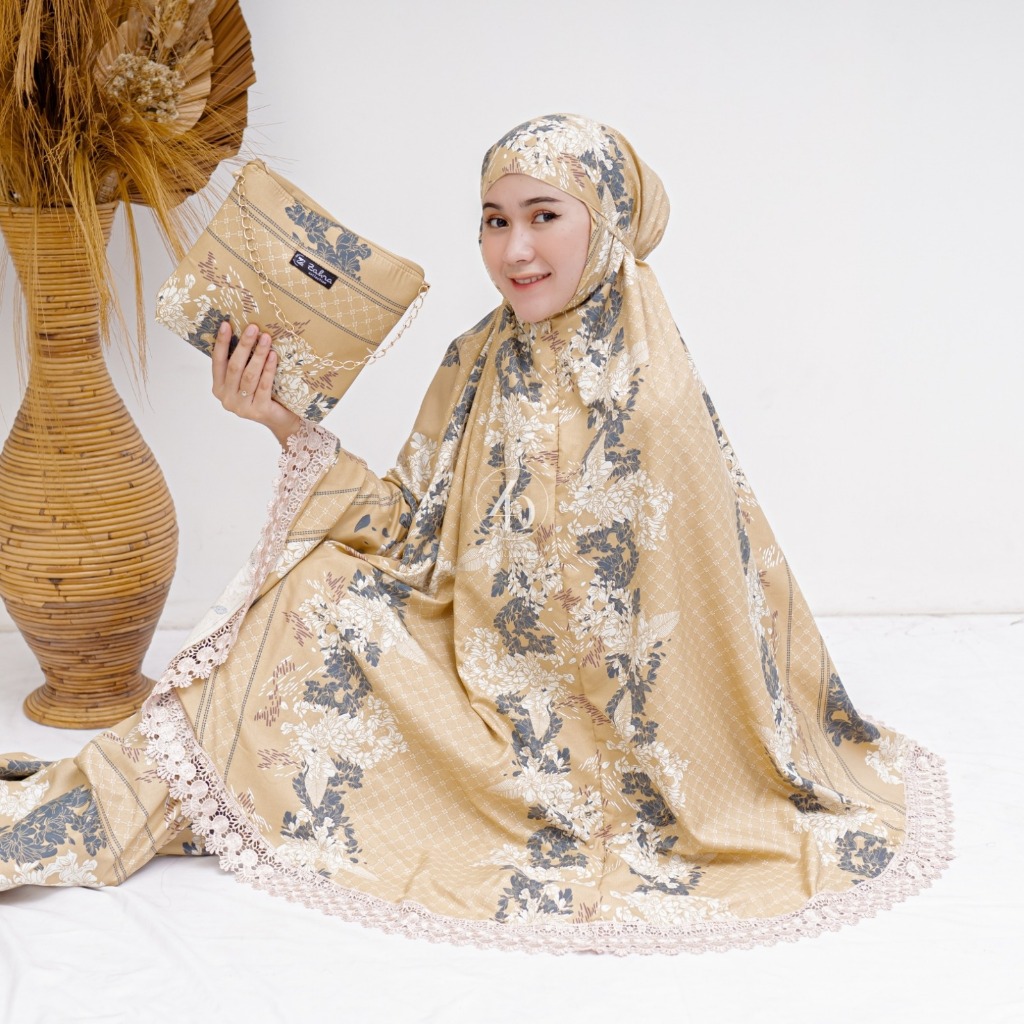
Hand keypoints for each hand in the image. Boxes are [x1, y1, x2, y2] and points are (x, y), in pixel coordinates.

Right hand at [212, 321, 301, 445]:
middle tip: (253, 328)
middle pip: (234, 367)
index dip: (222, 343)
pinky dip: (268, 369)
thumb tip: (246, 333)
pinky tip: (273, 356)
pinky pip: (264, 385)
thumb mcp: (248, 378)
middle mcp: (227, 398)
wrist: (281, 419)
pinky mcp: (258, 411)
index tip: (227, 324)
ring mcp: (241, 407)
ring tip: (266, 338)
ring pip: (249, 376)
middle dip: (244, 345)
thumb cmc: (264, 394)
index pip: (217, 361)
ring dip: (258, 355)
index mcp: (219, 388)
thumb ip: (242, 363)